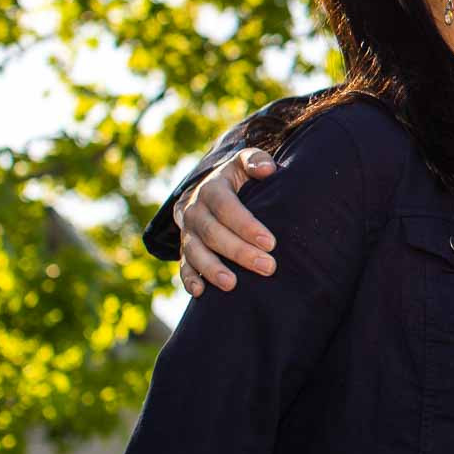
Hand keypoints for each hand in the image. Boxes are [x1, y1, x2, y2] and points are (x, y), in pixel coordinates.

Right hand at [174, 148, 277, 295]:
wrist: (209, 188)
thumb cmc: (238, 177)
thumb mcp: (245, 162)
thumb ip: (255, 160)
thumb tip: (267, 169)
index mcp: (212, 188)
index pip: (226, 207)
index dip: (246, 225)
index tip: (270, 242)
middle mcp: (195, 210)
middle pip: (213, 233)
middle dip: (239, 252)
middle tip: (268, 267)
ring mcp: (188, 231)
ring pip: (195, 251)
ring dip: (212, 269)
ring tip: (232, 284)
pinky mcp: (186, 248)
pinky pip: (183, 265)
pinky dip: (189, 278)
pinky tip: (200, 293)